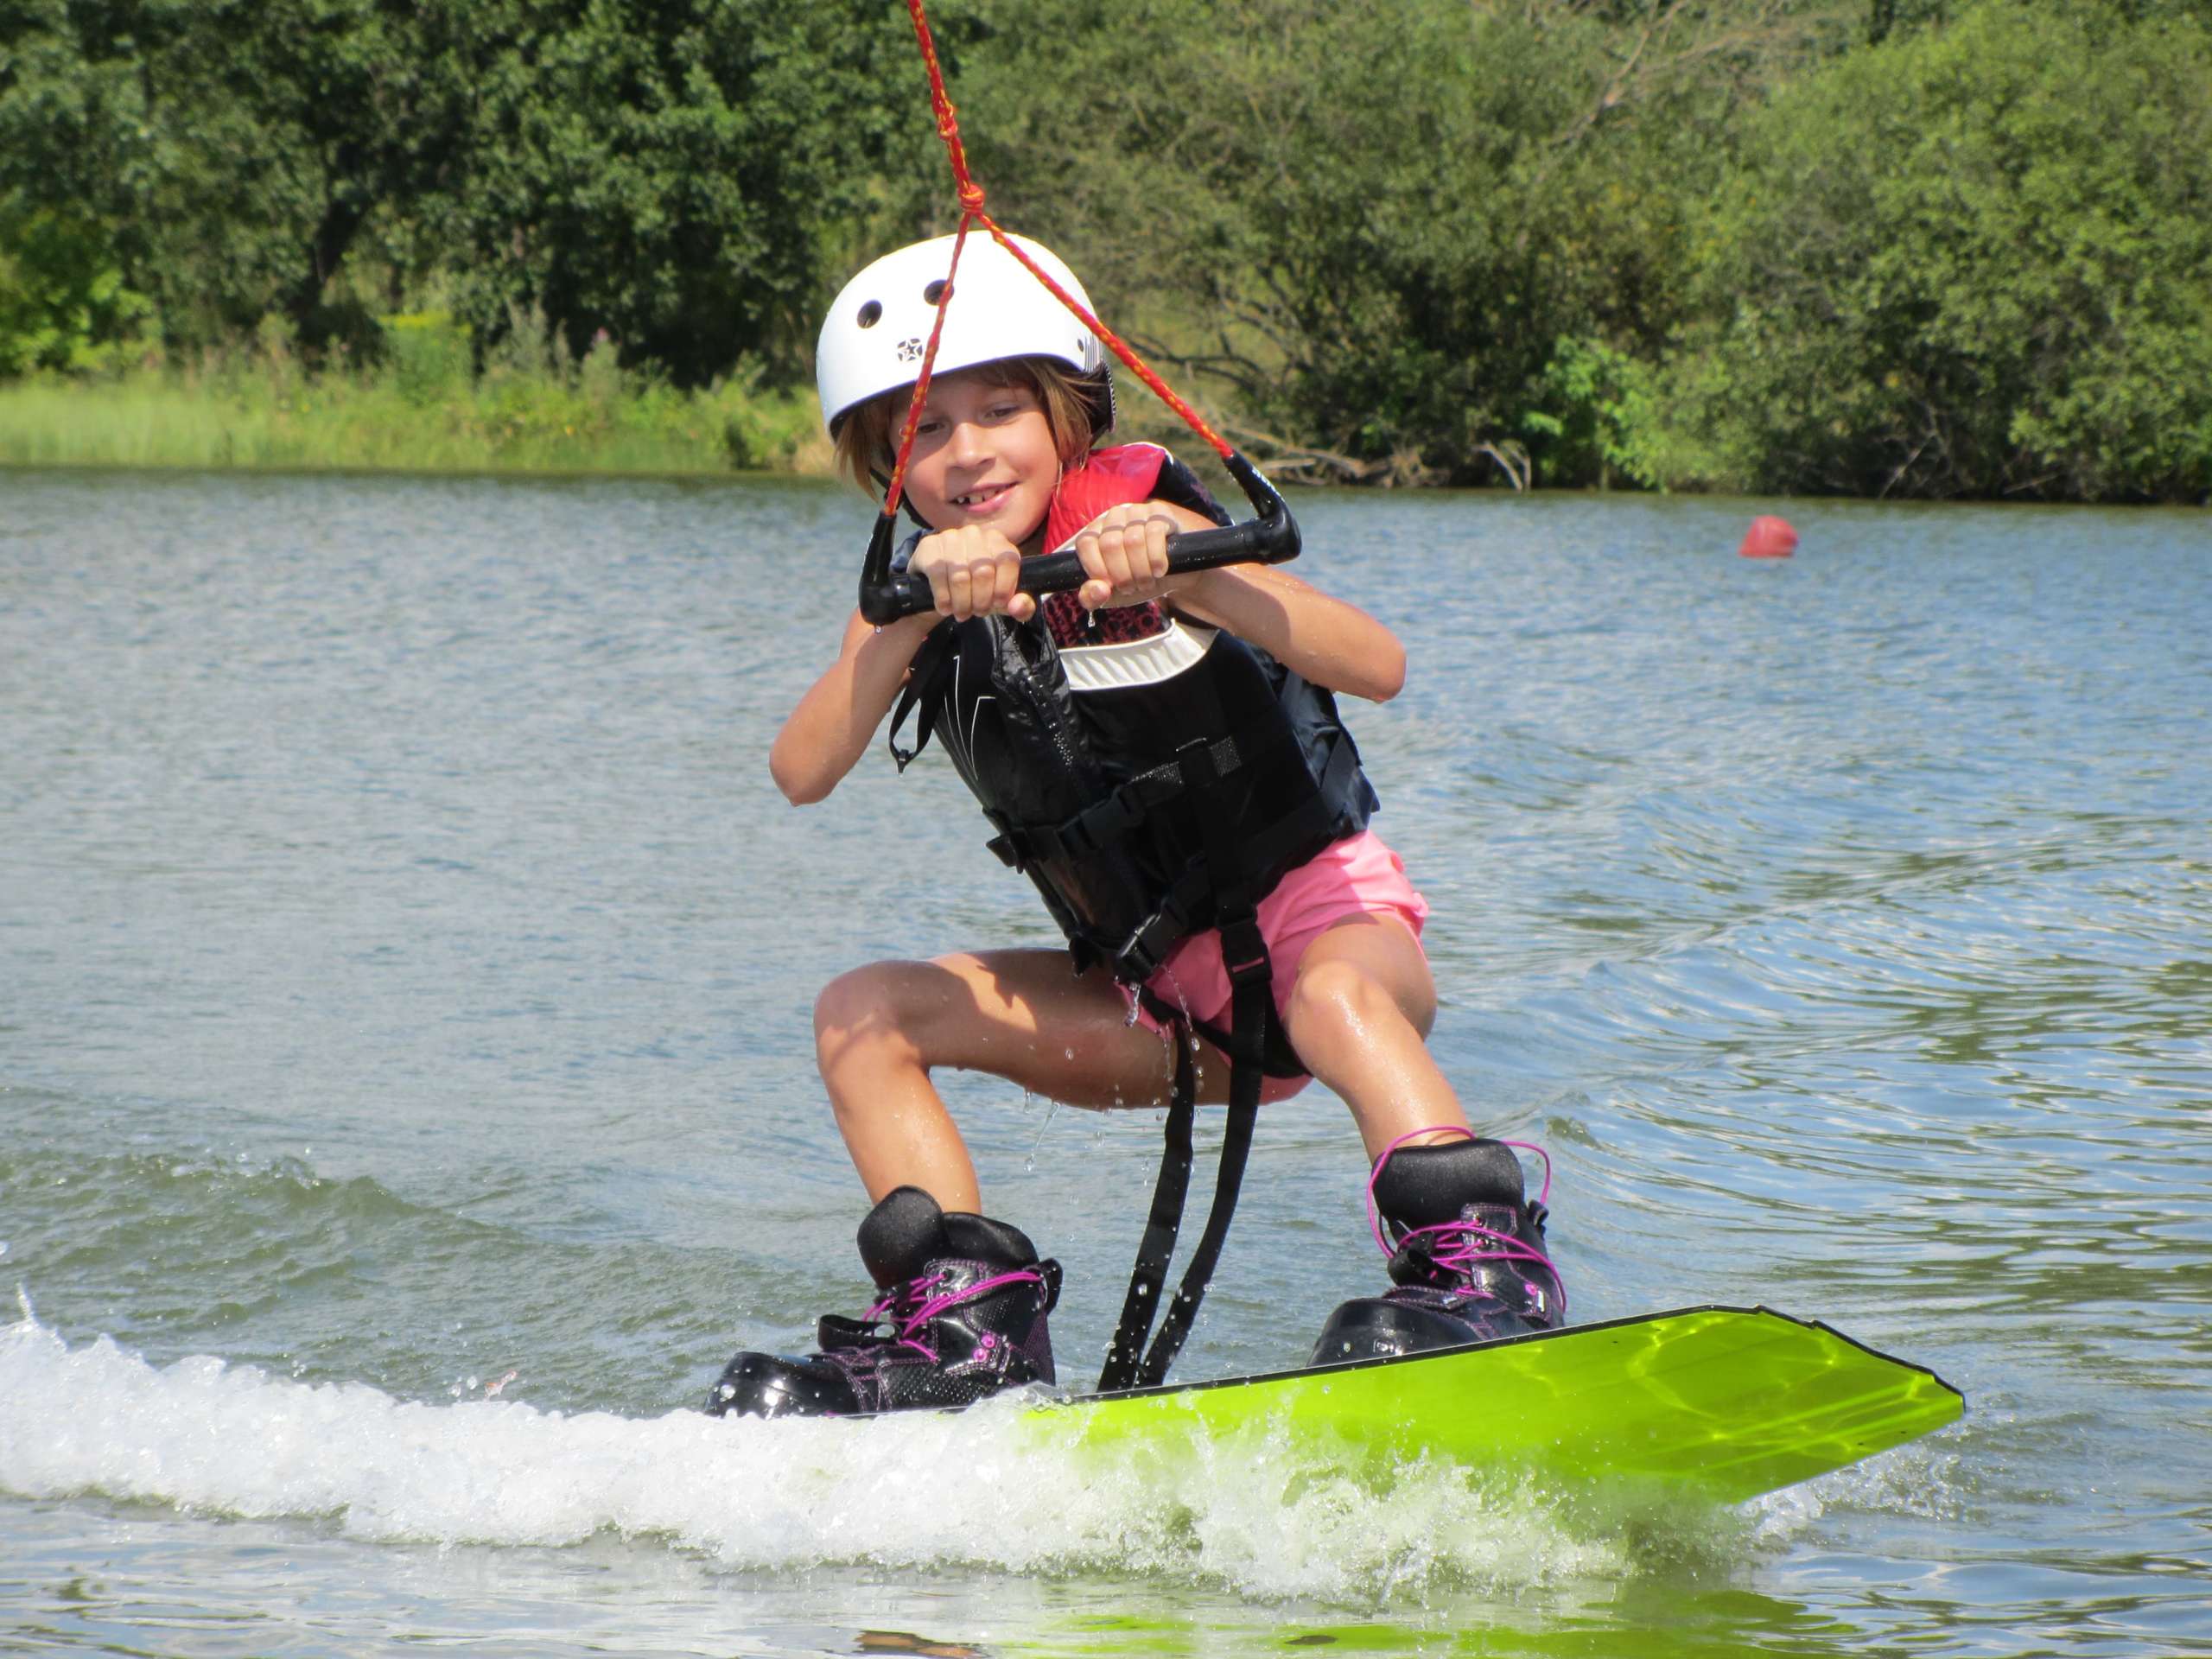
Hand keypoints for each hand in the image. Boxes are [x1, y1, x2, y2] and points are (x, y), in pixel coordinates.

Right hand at [909, 525, 1035, 621]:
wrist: (939, 586)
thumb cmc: (976, 591)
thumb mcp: (1001, 601)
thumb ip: (1021, 606)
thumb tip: (1018, 606)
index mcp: (998, 542)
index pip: (1008, 560)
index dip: (1004, 588)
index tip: (997, 605)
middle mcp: (976, 534)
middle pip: (983, 572)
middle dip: (981, 601)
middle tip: (976, 612)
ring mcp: (951, 537)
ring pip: (960, 577)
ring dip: (962, 603)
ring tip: (961, 613)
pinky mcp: (930, 546)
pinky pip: (938, 576)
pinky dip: (943, 599)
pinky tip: (945, 607)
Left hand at [1072, 504, 1182, 611]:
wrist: (1174, 571)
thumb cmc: (1136, 579)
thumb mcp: (1112, 593)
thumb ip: (1092, 597)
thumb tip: (1099, 589)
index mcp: (1096, 532)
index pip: (1086, 543)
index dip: (1096, 568)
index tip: (1110, 586)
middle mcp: (1114, 517)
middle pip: (1110, 544)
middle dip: (1123, 575)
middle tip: (1132, 587)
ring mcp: (1137, 511)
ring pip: (1133, 541)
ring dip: (1141, 571)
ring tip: (1146, 582)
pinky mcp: (1160, 512)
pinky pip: (1154, 533)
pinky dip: (1156, 559)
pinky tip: (1159, 570)